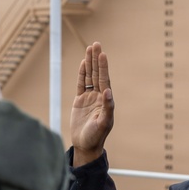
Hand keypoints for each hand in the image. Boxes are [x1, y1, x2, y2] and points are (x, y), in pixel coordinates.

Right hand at [70, 43, 113, 165]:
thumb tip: (108, 92)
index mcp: (106, 100)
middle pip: (97, 74)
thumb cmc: (96, 136)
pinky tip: (83, 64)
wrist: (85, 145)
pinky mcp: (80, 101)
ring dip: (89, 63)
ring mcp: (89, 98)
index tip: (102, 54)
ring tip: (89, 48)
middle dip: (96, 59)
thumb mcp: (103, 123)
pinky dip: (82, 74)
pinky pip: (81, 84)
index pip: (104, 79)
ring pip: (89, 76)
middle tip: (96, 44)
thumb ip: (107, 107)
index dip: (103, 67)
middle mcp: (98, 96)